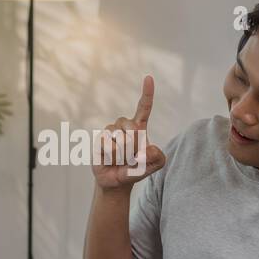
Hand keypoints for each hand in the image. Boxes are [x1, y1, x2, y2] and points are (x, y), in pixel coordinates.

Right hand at [92, 74, 166, 191]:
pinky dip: (113, 157)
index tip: (148, 78)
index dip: (147, 93)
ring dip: (125, 155)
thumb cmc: (136, 168)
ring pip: (121, 141)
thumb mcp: (154, 165)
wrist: (116, 180)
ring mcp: (110, 131)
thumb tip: (148, 149)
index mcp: (139, 126)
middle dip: (137, 148)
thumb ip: (158, 158)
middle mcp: (124, 125)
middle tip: (133, 157)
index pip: (144, 107)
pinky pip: (110, 147)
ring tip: (122, 159)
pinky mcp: (100, 139)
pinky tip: (110, 159)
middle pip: (134, 130)